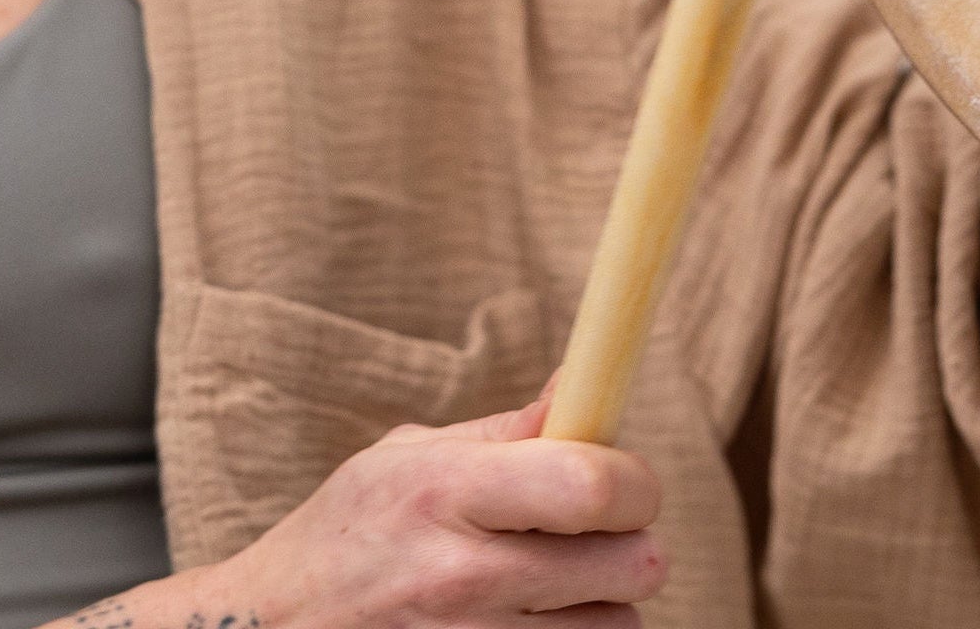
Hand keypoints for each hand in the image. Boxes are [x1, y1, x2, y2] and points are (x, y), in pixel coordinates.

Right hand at [133, 390, 666, 626]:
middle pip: (630, 563)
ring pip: (616, 627)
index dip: (636, 481)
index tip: (629, 481)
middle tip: (600, 535)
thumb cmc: (343, 536)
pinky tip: (535, 622)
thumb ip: (508, 431)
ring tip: (557, 586)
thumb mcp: (407, 460)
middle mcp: (463, 577)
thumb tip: (587, 377)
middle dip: (632, 542)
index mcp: (448, 493)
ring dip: (604, 604)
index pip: (592, 487)